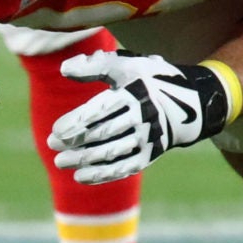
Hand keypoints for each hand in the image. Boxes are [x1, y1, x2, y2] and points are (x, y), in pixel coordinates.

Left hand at [47, 50, 227, 183]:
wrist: (190, 105)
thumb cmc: (150, 81)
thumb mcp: (128, 66)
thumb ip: (96, 65)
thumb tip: (64, 69)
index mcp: (136, 93)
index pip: (102, 110)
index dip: (77, 121)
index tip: (55, 130)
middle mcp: (145, 117)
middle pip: (104, 133)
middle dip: (75, 141)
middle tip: (52, 144)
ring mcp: (149, 138)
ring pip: (112, 152)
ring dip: (84, 159)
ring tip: (60, 162)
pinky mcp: (151, 155)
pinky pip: (125, 167)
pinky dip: (102, 174)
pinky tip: (80, 176)